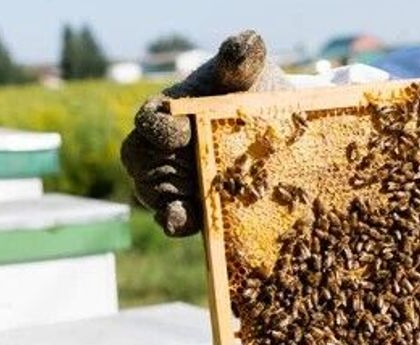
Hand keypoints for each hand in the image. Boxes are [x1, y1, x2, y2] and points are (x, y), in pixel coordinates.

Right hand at [120, 31, 292, 235]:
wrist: (278, 127)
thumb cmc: (251, 93)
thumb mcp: (248, 75)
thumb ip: (241, 59)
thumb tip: (245, 43)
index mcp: (165, 112)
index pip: (149, 121)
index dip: (161, 129)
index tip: (181, 134)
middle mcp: (161, 148)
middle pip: (141, 164)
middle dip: (157, 172)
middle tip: (182, 176)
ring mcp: (175, 179)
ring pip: (156, 194)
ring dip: (169, 202)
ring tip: (182, 211)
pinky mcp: (195, 205)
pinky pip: (176, 218)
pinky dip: (179, 222)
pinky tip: (189, 226)